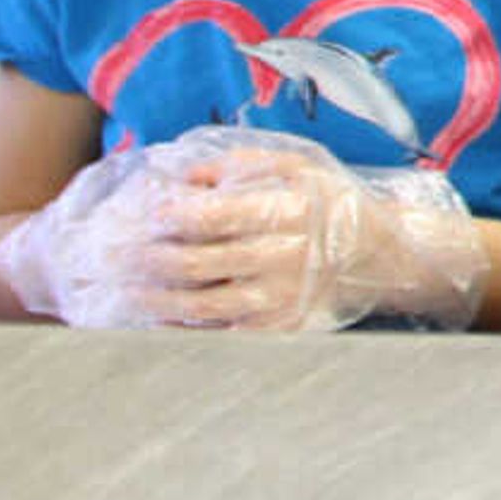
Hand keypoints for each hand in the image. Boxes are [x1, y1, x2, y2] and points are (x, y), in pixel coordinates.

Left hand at [0, 129, 482, 330]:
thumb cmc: (328, 204)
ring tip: (128, 290)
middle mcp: (284, 256)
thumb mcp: (296, 167)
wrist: (380, 255)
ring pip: (199, 306)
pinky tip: (161, 317)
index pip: (213, 215)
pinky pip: (218, 335)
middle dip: (147, 260)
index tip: (148, 212)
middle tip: (120, 254)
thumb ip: (239, 164)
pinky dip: (183, 329)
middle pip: (195, 264)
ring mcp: (281, 297)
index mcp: (287, 210)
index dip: (170, 215)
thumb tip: (182, 175)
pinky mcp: (279, 329)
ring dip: (154, 300)